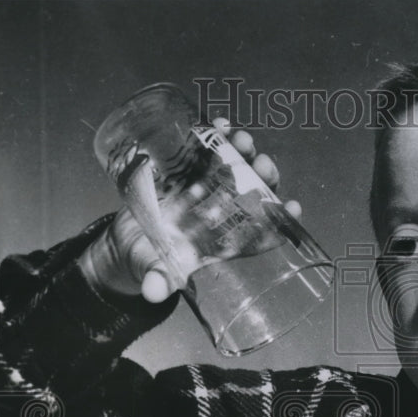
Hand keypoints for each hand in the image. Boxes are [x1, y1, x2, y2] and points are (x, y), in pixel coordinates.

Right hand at [80, 119, 299, 302]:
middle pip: (256, 195)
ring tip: (242, 140)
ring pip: (238, 170)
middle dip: (265, 178)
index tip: (292, 208)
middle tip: (263, 164)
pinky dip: (217, 137)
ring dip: (245, 153)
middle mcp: (223, 215)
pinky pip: (210, 151)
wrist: (125, 238)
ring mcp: (209, 190)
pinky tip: (219, 124)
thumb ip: (156, 278)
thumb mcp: (151, 269)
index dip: (281, 222)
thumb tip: (153, 291)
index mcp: (224, 241)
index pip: (263, 233)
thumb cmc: (147, 258)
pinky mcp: (190, 172)